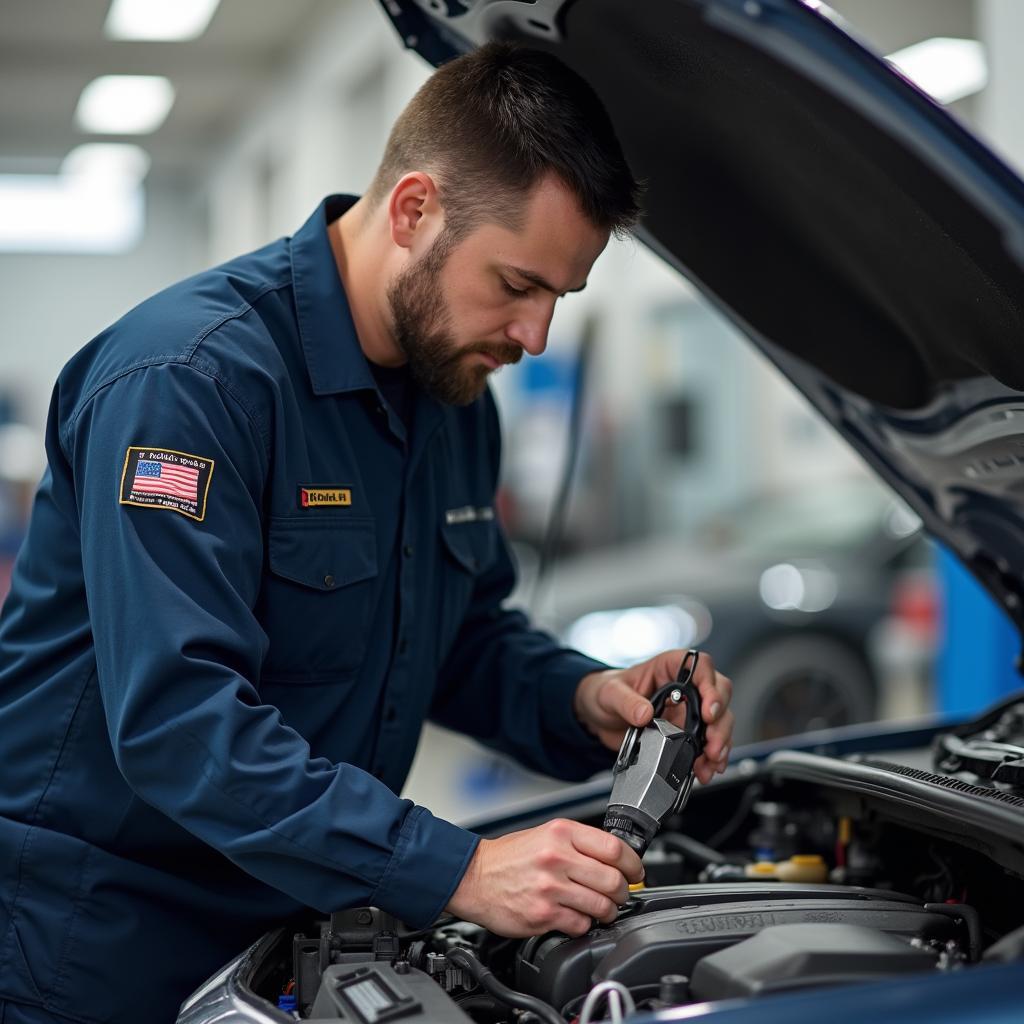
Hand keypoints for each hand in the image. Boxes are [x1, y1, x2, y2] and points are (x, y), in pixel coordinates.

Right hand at [445, 819, 642, 936]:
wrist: (473, 877)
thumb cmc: (509, 857)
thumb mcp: (546, 834)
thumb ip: (579, 843)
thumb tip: (615, 857)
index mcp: (561, 833)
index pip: (614, 848)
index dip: (633, 864)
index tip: (636, 872)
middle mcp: (557, 858)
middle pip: (613, 880)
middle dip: (623, 891)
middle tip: (620, 894)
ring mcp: (550, 888)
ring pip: (601, 906)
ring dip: (608, 911)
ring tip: (601, 909)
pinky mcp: (543, 915)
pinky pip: (581, 925)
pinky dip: (584, 925)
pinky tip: (576, 918)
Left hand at [573, 650, 733, 783]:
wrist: (598, 716)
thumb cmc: (605, 692)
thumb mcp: (610, 693)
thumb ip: (626, 701)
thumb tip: (644, 713)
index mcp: (669, 667)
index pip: (701, 668)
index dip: (710, 687)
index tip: (708, 711)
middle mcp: (685, 687)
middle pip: (719, 696)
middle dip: (720, 722)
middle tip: (711, 743)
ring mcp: (688, 711)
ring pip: (720, 722)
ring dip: (720, 743)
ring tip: (710, 761)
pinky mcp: (686, 733)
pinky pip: (707, 744)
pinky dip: (710, 758)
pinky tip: (705, 769)